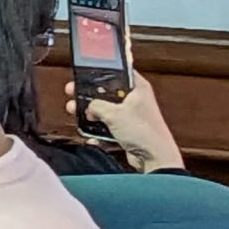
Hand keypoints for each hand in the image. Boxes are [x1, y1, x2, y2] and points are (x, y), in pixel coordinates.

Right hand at [66, 71, 184, 171]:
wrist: (155, 158)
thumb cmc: (144, 132)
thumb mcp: (113, 113)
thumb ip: (96, 105)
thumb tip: (89, 105)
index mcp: (138, 88)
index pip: (119, 71)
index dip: (100, 70)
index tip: (85, 71)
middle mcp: (136, 100)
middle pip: (107, 91)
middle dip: (89, 94)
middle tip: (74, 92)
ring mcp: (132, 115)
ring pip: (106, 109)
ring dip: (91, 113)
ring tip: (77, 113)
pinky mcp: (128, 130)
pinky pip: (108, 126)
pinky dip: (99, 129)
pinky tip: (91, 133)